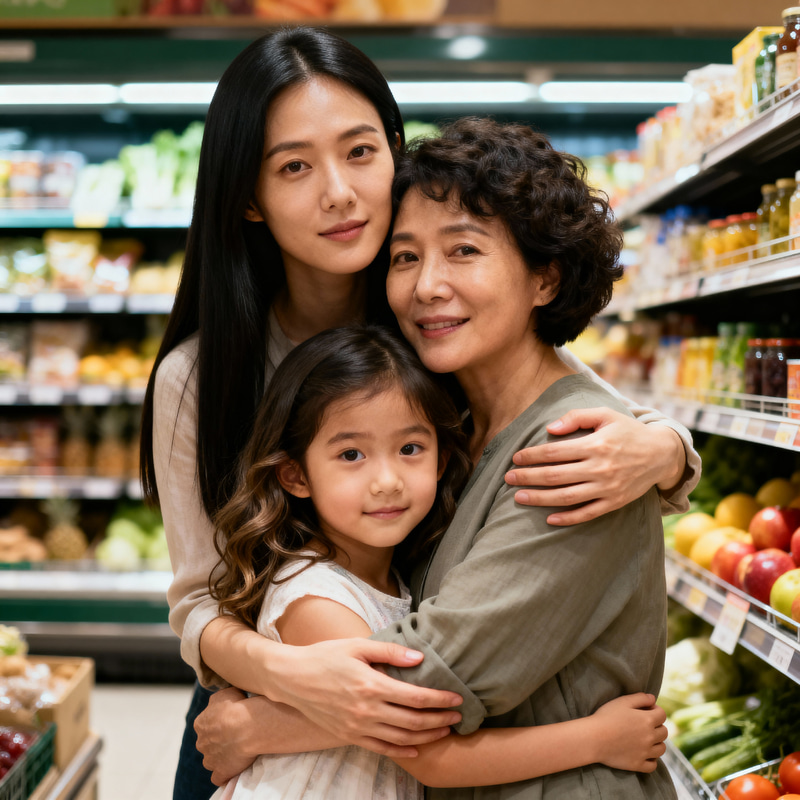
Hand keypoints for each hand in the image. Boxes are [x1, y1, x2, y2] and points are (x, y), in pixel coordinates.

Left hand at [194, 688, 259, 785]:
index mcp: (201, 723)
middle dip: (218, 740)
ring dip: (220, 756)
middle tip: (236, 734)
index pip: (205, 725)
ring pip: (211, 759)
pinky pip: (218, 777)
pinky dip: (224, 774)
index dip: (218, 723)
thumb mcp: (224, 693)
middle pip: (207, 743)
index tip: (230, 721)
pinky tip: (233, 768)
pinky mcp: (220, 772)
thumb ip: (216, 701)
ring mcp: (210, 759)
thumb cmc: (236, 706)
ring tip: (237, 750)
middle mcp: (201, 742)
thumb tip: (216, 704)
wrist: (246, 726)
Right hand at [269, 638, 461, 756]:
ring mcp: (358, 727)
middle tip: (458, 716)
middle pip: (413, 721)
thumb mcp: (357, 646)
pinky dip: (402, 751)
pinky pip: (381, 748)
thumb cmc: (325, 656)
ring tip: (444, 730)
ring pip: (401, 738)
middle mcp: (367, 710)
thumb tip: (419, 658)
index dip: (439, 699)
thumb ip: (390, 652)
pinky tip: (416, 749)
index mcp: (372, 685)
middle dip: (439, 720)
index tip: (457, 698)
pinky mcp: (349, 736)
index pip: (415, 697)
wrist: (292, 678)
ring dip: (427, 736)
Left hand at [504, 407, 684, 524]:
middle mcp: (600, 468)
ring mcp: (607, 488)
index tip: (516, 458)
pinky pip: (587, 514)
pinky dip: (567, 518)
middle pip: (555, 476)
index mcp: (596, 445)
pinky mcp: (614, 502)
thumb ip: (577, 417)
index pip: (555, 452)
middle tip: (508, 478)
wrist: (661, 454)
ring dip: (540, 499)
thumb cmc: (627, 431)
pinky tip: (549, 518)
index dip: (532, 456)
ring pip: (566, 497)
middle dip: (528, 477)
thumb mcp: (605, 415)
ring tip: (519, 497)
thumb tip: (551, 428)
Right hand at [590, 693, 666, 772]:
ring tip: (645, 739)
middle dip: (657, 726)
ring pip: (661, 749)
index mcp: (647, 720)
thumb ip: (640, 698)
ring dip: (657, 743)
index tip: (647, 710)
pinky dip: (651, 760)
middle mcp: (650, 737)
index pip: (662, 715)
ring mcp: (645, 753)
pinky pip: (653, 765)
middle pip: (664, 732)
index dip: (656, 710)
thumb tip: (653, 699)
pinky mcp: (638, 764)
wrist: (593, 738)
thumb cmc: (606, 716)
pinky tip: (644, 753)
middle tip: (644, 724)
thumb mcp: (623, 701)